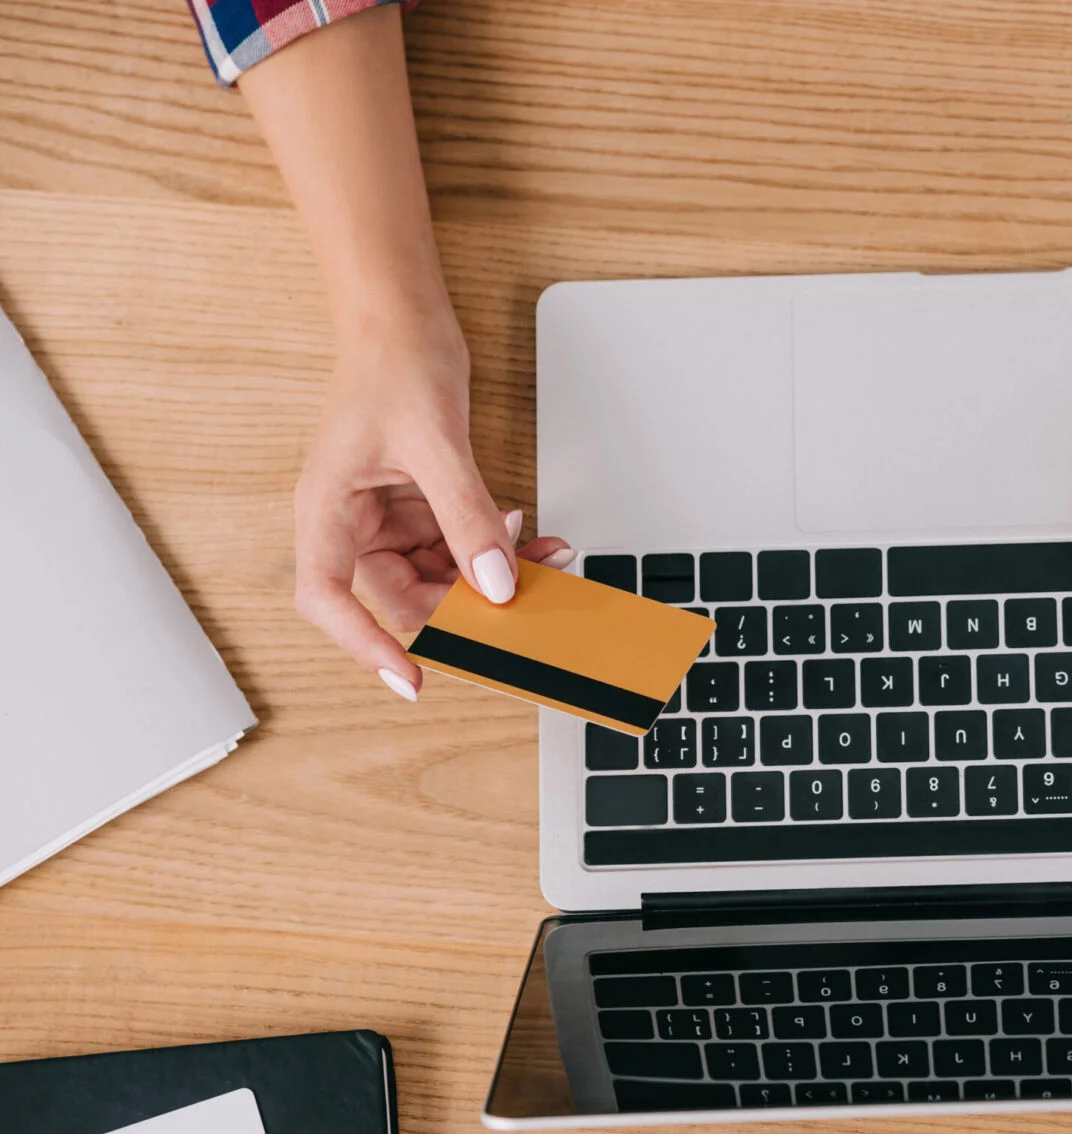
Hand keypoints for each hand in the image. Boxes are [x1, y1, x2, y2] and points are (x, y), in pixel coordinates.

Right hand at [292, 311, 571, 698]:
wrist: (405, 319)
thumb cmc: (395, 363)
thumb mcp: (436, 444)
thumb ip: (466, 516)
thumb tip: (496, 583)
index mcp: (326, 511)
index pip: (328, 598)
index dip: (363, 644)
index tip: (408, 676)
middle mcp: (351, 523)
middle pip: (400, 595)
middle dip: (462, 601)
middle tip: (519, 602)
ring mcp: (387, 518)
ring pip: (438, 576)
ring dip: (490, 575)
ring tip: (543, 556)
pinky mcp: (420, 507)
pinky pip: (458, 548)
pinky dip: (494, 548)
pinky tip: (529, 534)